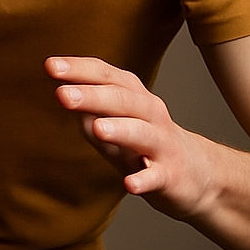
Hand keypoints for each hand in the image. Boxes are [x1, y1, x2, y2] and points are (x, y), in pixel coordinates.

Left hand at [46, 56, 214, 220]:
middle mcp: (151, 115)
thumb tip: (66, 97)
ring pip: (142, 133)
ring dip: (120, 130)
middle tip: (63, 94)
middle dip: (92, 96)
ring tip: (98, 128)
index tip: (50, 65)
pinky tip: (130, 184)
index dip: (79, 69)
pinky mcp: (170, 176)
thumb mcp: (116, 126)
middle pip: (123, 100)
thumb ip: (90, 113)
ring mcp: (162, 145)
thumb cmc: (145, 146)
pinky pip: (156, 176)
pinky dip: (144, 179)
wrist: (198, 176)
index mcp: (134, 97)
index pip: (106, 76)